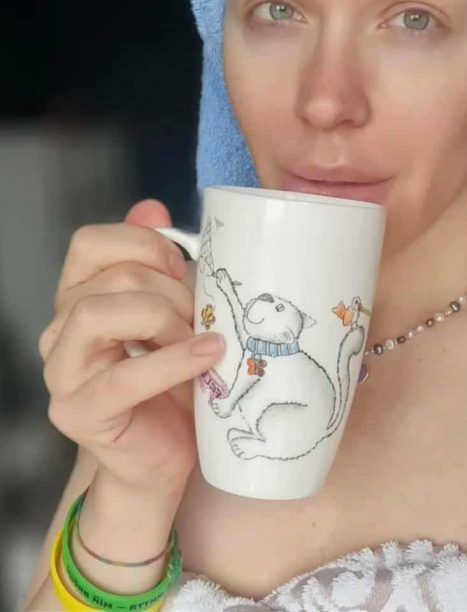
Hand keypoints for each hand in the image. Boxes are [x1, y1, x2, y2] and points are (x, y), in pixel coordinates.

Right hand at [39, 198, 224, 496]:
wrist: (167, 456)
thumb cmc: (175, 382)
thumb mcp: (175, 316)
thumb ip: (161, 266)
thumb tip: (152, 207)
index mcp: (81, 298)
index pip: (91, 243)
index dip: (144, 244)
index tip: (184, 267)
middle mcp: (61, 330)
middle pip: (111, 277)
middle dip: (172, 290)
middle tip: (206, 316)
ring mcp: (63, 373)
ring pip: (99, 312)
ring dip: (165, 320)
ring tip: (203, 339)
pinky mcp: (79, 412)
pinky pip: (123, 376)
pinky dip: (173, 361)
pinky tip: (208, 356)